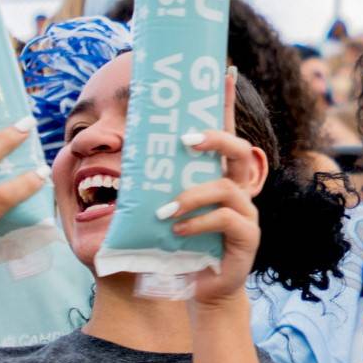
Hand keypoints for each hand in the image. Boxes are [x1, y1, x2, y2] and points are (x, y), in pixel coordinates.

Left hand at [158, 71, 266, 312]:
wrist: (199, 290)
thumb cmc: (180, 247)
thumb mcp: (164, 210)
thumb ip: (154, 185)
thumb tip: (114, 158)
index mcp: (220, 177)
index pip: (226, 133)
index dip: (227, 104)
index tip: (226, 72)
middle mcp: (239, 189)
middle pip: (238, 150)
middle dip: (214, 138)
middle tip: (185, 138)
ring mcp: (247, 213)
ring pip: (227, 187)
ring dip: (191, 196)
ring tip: (163, 211)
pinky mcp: (248, 239)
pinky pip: (226, 220)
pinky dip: (198, 223)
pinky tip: (177, 230)